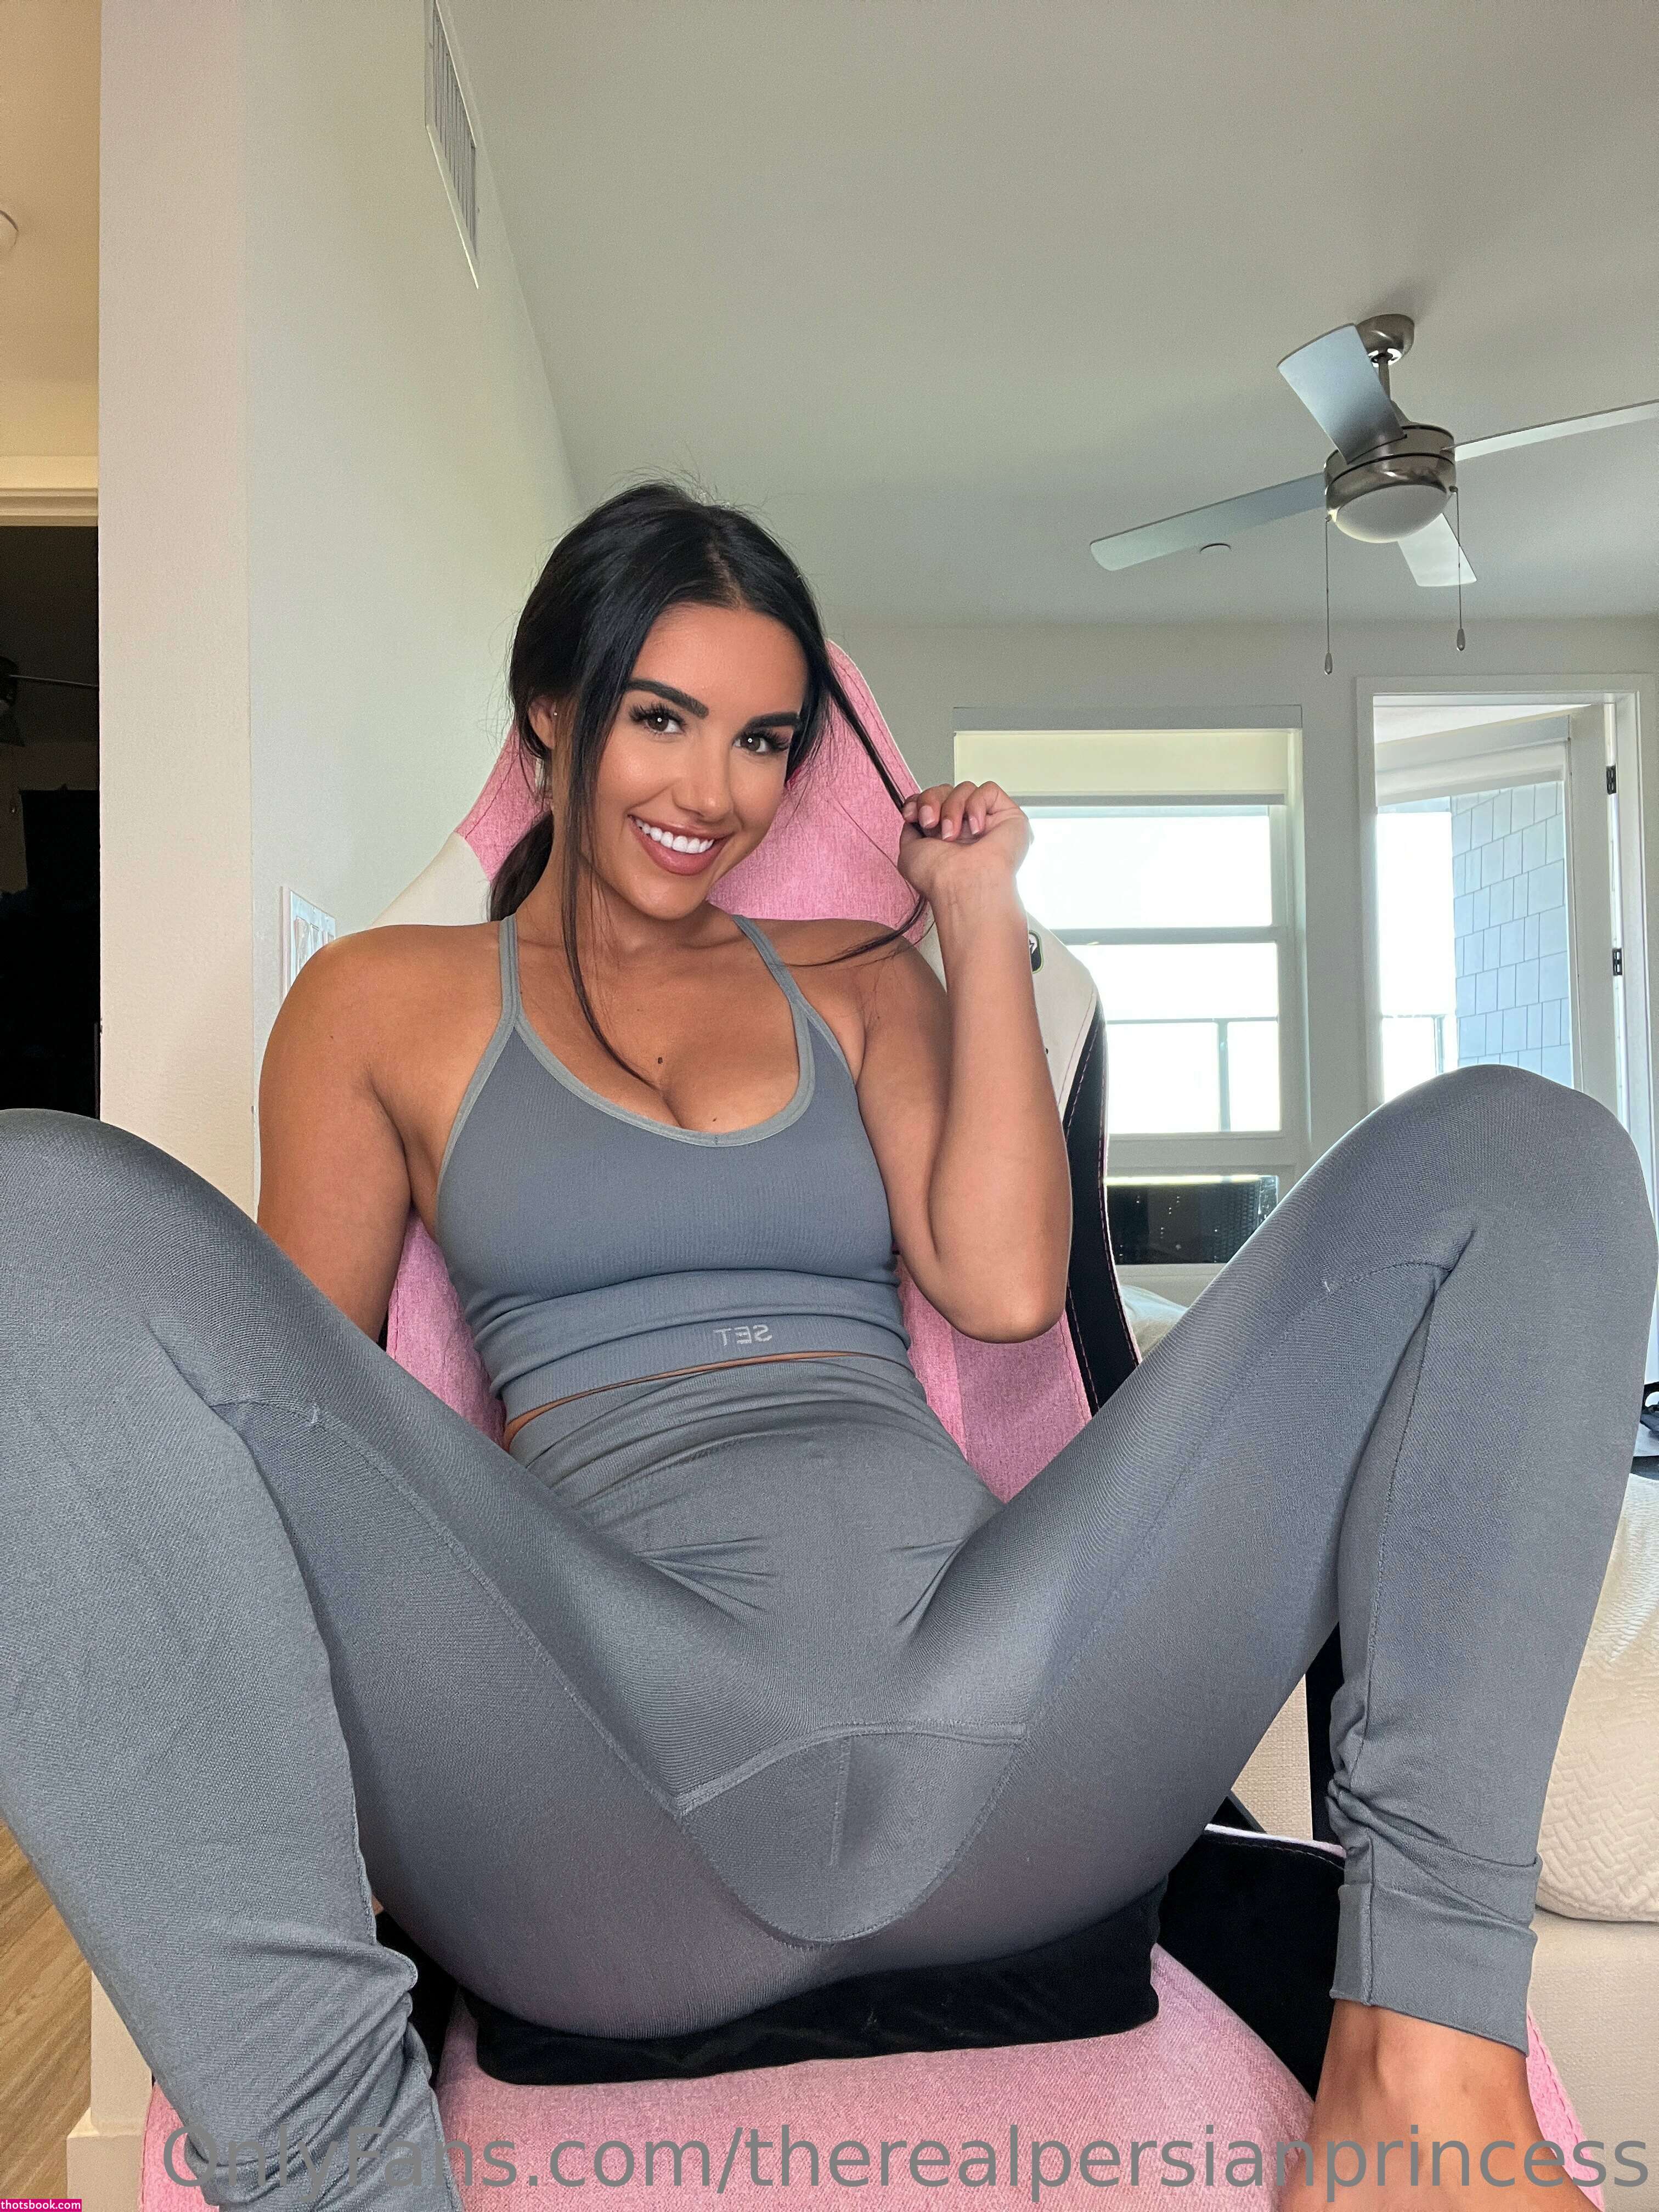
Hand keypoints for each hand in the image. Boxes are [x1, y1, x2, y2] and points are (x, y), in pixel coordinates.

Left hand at [897, 781, 1030, 904]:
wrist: (961, 885)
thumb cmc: (938, 877)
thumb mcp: (909, 853)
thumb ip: (911, 831)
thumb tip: (915, 813)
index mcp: (944, 835)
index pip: (933, 802)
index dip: (920, 802)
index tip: (910, 815)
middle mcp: (965, 828)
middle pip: (946, 790)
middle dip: (932, 802)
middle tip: (930, 823)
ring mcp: (987, 821)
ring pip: (965, 789)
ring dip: (952, 808)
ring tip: (952, 834)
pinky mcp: (1008, 815)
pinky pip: (988, 790)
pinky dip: (976, 806)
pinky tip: (976, 829)